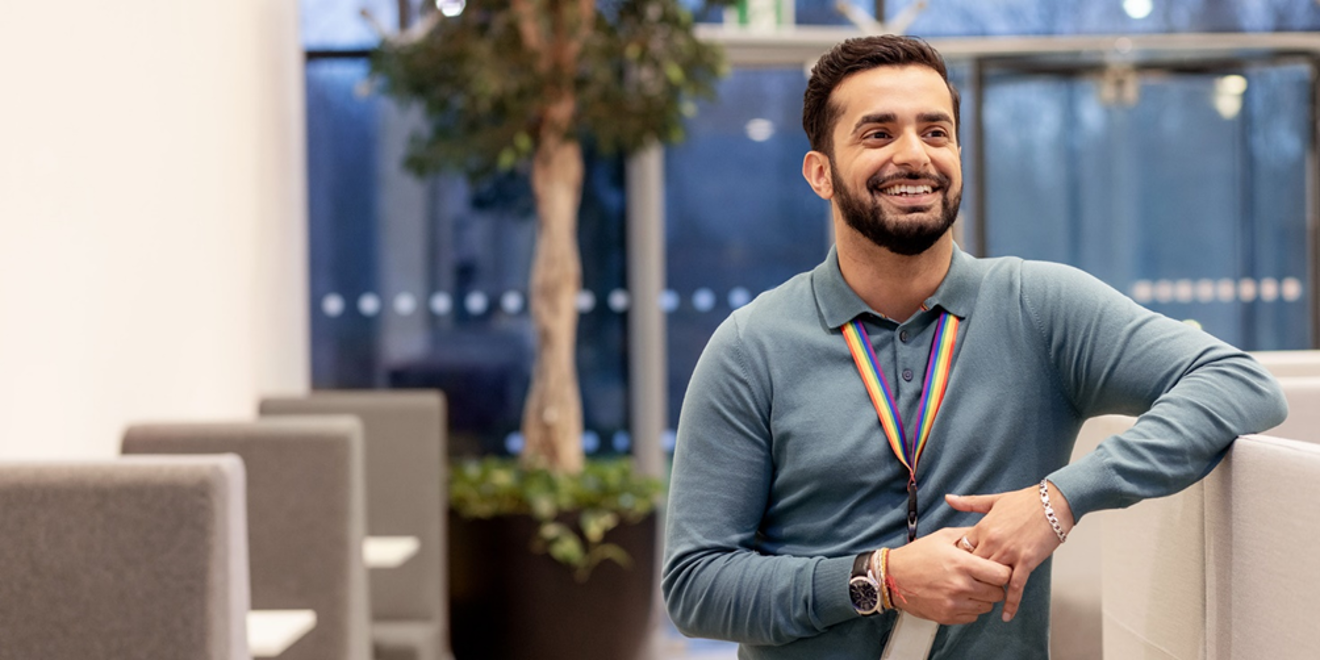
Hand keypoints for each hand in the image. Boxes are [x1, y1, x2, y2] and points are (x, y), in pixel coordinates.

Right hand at [885, 527, 1011, 624]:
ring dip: (983, 598)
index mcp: (962, 564)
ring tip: (971, 586)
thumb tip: (987, 535)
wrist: (892, 577)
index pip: (1002, 575)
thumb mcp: (942, 537)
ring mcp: (954, 604)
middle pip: (998, 593)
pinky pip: (973, 617)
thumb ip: (968, 536)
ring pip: (987, 607)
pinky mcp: (947, 616)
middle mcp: (960, 586)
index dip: (1003, 571)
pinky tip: (960, 596)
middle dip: (995, 586)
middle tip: (984, 578)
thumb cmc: (917, 555)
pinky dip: (971, 608)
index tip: (996, 568)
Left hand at [945, 481, 1074, 622]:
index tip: (957, 569)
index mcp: (983, 528)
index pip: (962, 550)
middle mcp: (993, 542)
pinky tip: (1005, 615)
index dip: (959, 561)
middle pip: (973, 567)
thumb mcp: (993, 501)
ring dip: (986, 589)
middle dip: (969, 577)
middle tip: (965, 589)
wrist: (1053, 503)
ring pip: (991, 578)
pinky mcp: (1027, 561)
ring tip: (982, 601)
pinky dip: (1011, 602)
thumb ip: (969, 503)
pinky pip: (1016, 586)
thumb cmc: (1024, 501)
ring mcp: (1010, 553)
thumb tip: (948, 498)